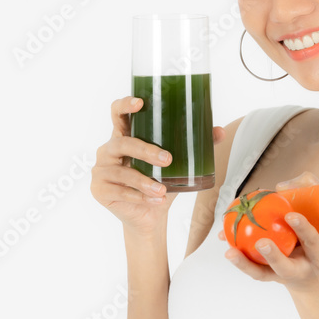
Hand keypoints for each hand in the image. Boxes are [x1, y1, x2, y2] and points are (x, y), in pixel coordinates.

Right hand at [91, 95, 225, 238]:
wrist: (150, 215)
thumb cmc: (161, 182)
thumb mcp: (178, 163)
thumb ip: (196, 146)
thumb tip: (219, 131)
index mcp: (124, 136)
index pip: (117, 113)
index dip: (125, 104)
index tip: (140, 103)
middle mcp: (108, 150)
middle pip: (122, 142)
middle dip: (144, 150)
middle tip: (167, 159)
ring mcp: (101, 170)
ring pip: (122, 171)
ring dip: (144, 181)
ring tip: (162, 190)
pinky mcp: (99, 190)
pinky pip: (120, 191)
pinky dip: (140, 197)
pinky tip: (156, 201)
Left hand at [219, 171, 318, 294]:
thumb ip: (310, 193)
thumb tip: (281, 186)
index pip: (314, 242)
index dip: (303, 230)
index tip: (291, 216)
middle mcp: (303, 270)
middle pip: (286, 268)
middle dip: (274, 257)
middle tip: (261, 243)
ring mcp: (284, 277)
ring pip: (264, 274)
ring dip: (246, 264)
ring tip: (230, 251)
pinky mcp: (271, 278)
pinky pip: (254, 270)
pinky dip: (239, 258)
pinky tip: (223, 240)